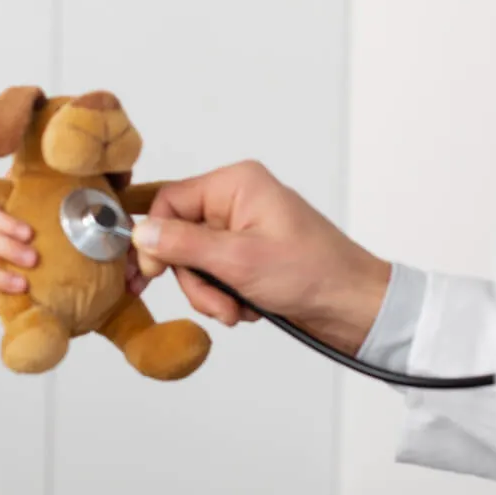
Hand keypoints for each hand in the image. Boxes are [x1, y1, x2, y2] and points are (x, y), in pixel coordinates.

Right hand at [131, 161, 390, 353]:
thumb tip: (141, 233)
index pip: (169, 201)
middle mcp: (238, 200)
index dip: (157, 240)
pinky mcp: (249, 253)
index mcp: (236, 184)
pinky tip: (249, 308)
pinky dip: (225, 296)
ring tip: (237, 310)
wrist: (354, 308)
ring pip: (196, 261)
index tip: (152, 275)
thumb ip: (184, 245)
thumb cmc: (314, 275)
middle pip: (180, 236)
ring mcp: (244, 228)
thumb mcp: (239, 261)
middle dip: (194, 278)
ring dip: (211, 293)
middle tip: (217, 303)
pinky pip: (215, 274)